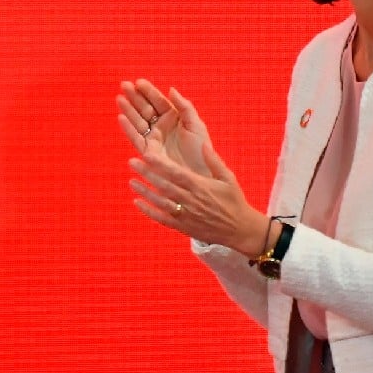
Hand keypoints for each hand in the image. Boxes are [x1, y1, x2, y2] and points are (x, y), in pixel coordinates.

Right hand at [116, 80, 210, 175]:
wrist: (201, 174)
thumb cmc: (201, 150)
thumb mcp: (196, 125)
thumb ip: (184, 107)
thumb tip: (171, 89)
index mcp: (173, 117)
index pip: (158, 101)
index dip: (148, 92)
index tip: (138, 82)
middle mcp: (161, 126)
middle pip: (145, 109)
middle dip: (134, 97)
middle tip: (124, 85)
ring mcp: (154, 139)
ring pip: (138, 121)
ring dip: (128, 110)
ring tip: (120, 98)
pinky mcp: (148, 152)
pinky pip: (136, 139)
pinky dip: (128, 129)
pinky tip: (121, 118)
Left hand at [128, 139, 267, 256]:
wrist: (240, 229)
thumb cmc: (234, 200)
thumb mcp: (228, 177)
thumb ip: (214, 160)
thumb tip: (202, 143)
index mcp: (200, 186)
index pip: (176, 173)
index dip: (160, 164)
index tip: (147, 154)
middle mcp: (190, 200)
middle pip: (164, 185)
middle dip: (147, 173)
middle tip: (132, 162)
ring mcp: (185, 214)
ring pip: (161, 202)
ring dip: (145, 191)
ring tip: (132, 181)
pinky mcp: (183, 226)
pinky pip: (162, 218)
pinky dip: (149, 211)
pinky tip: (137, 202)